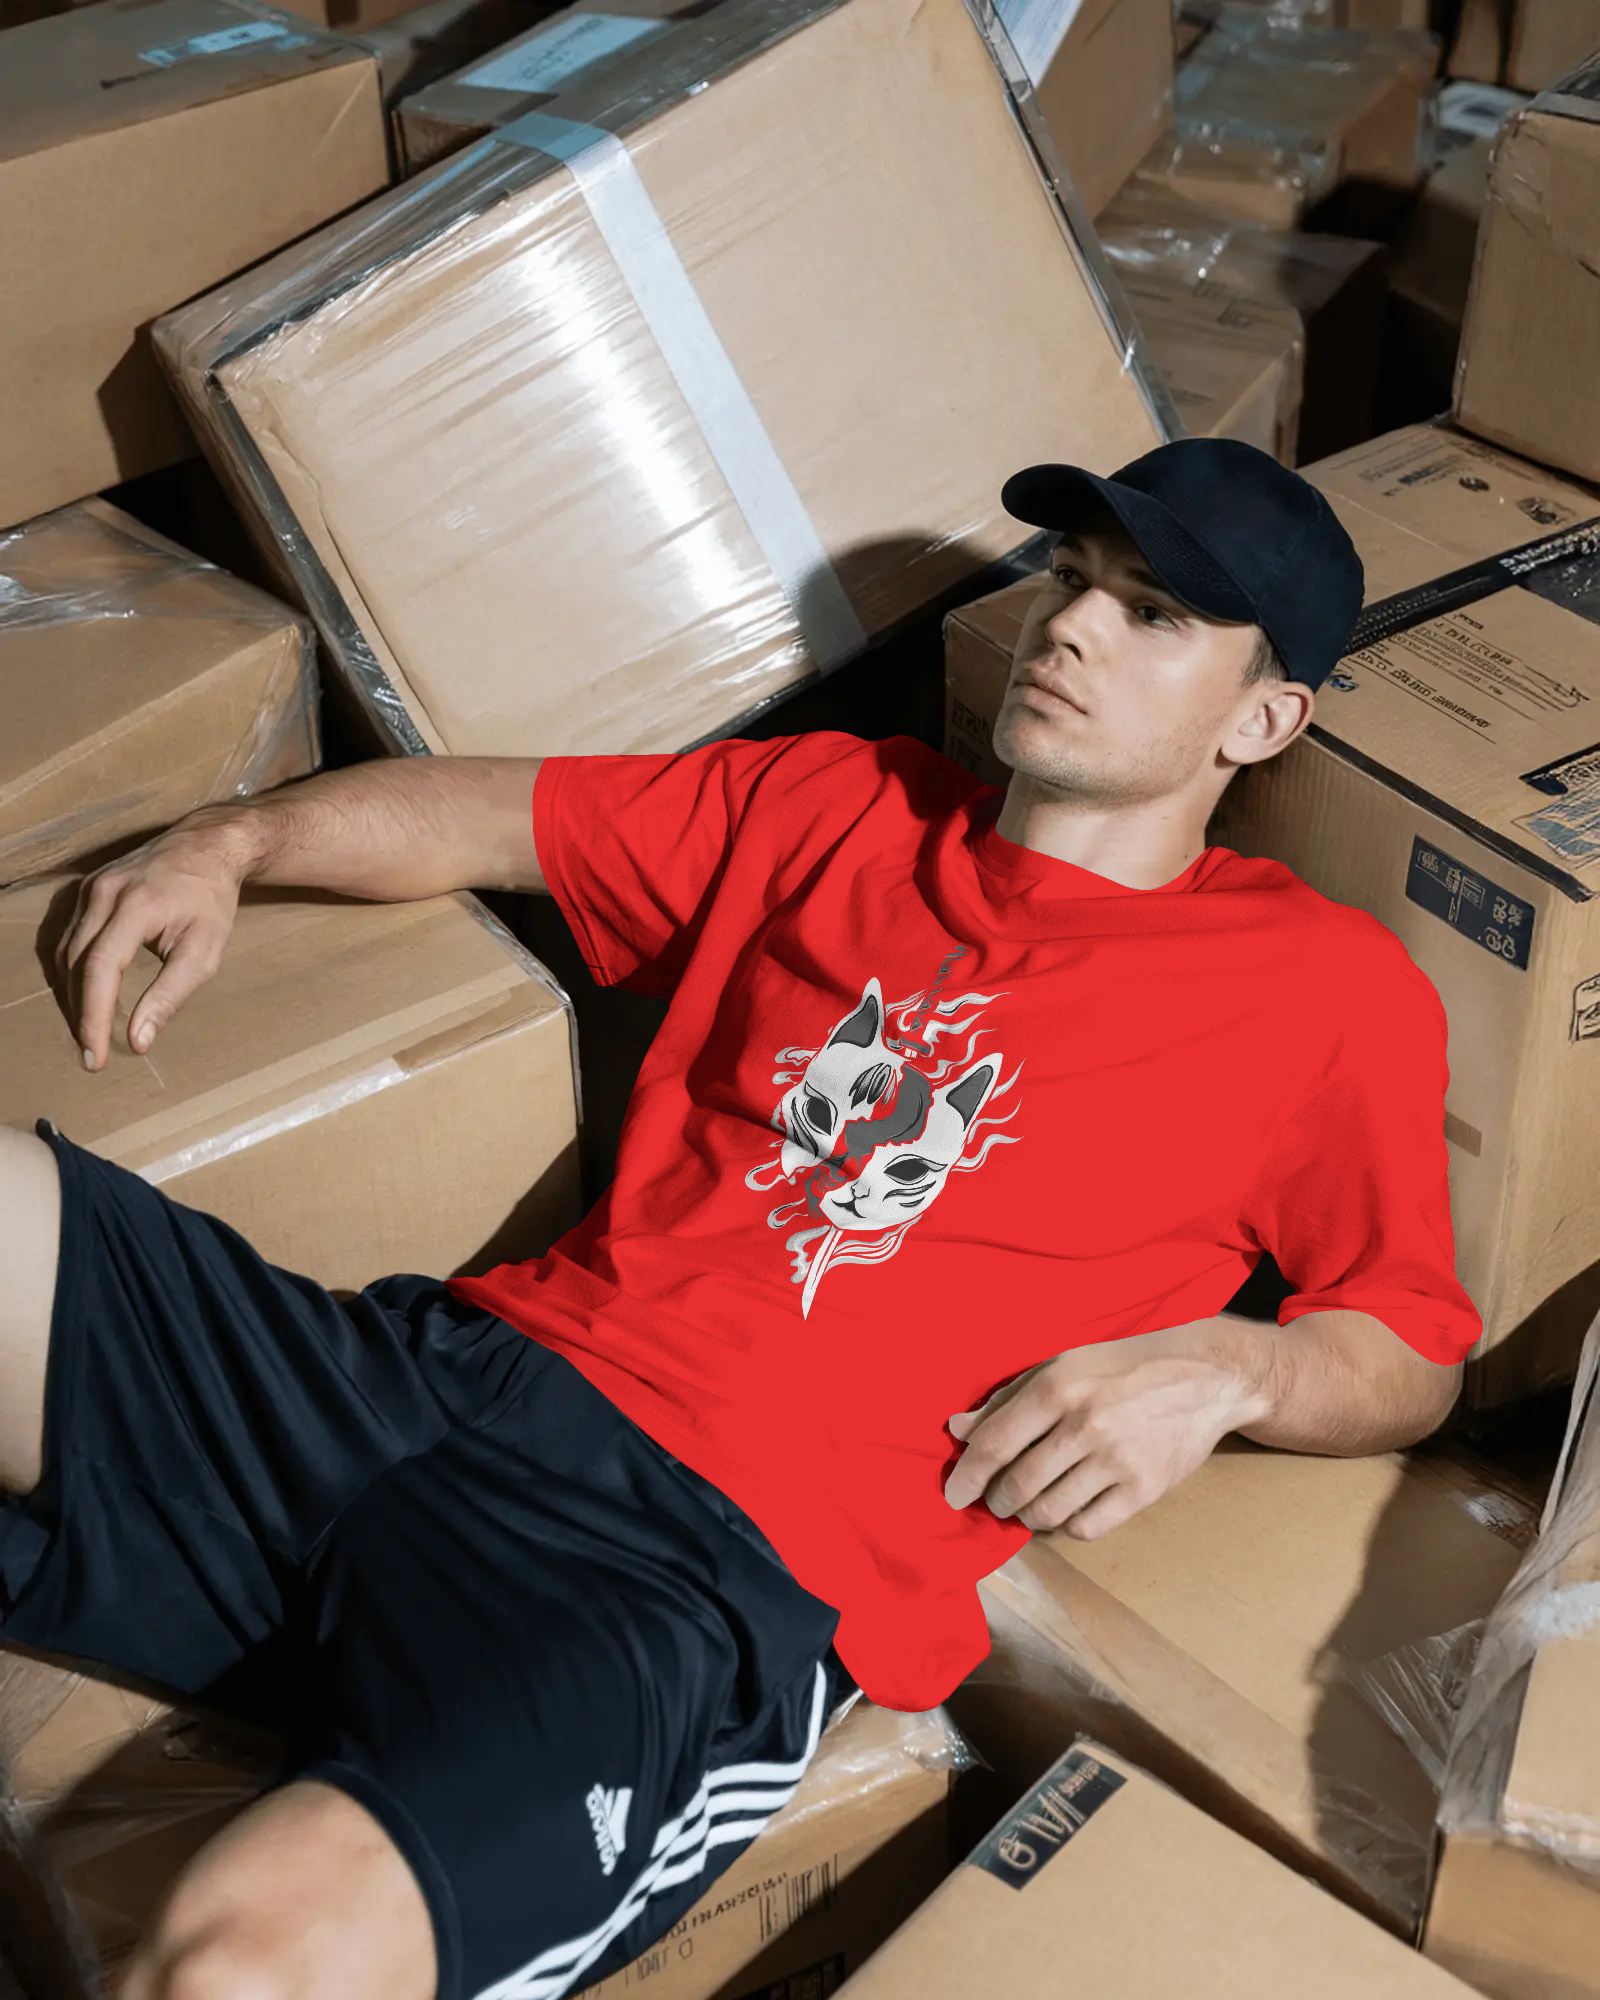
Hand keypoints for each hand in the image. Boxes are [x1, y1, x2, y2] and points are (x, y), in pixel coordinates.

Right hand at [57, 811, 251, 1071]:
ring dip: (72, 994)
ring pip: (64, 952)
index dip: (93, 1017)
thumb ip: (170, 995)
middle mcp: (103, 894)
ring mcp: (90, 888)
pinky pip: (68, 936)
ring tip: (88, 1030)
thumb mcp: (204, 951)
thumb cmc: (211, 900)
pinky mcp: (87, 888)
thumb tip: (138, 1040)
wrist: (206, 845)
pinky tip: (83, 994)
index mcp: (135, 907)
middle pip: (75, 964)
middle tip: (92, 1053)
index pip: (100, 970)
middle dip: (80, 1013)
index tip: (95, 1056)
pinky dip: (71, 970)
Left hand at [942, 1319, 1272, 1539]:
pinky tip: (1066, 1508)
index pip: (995, 1444)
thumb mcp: (1062, 1364)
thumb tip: (957, 1430)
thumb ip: (1008, 1399)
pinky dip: (1067, 1524)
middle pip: (1018, 1485)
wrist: (1203, 1376)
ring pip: (1049, 1511)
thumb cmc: (1122, 1366)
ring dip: (1028, 1516)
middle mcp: (1085, 1424)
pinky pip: (1087, 1526)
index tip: (953, 1495)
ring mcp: (1117, 1460)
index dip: (967, 1476)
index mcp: (1058, 1387)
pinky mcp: (1145, 1488)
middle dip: (997, 1500)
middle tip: (997, 1499)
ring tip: (1028, 1505)